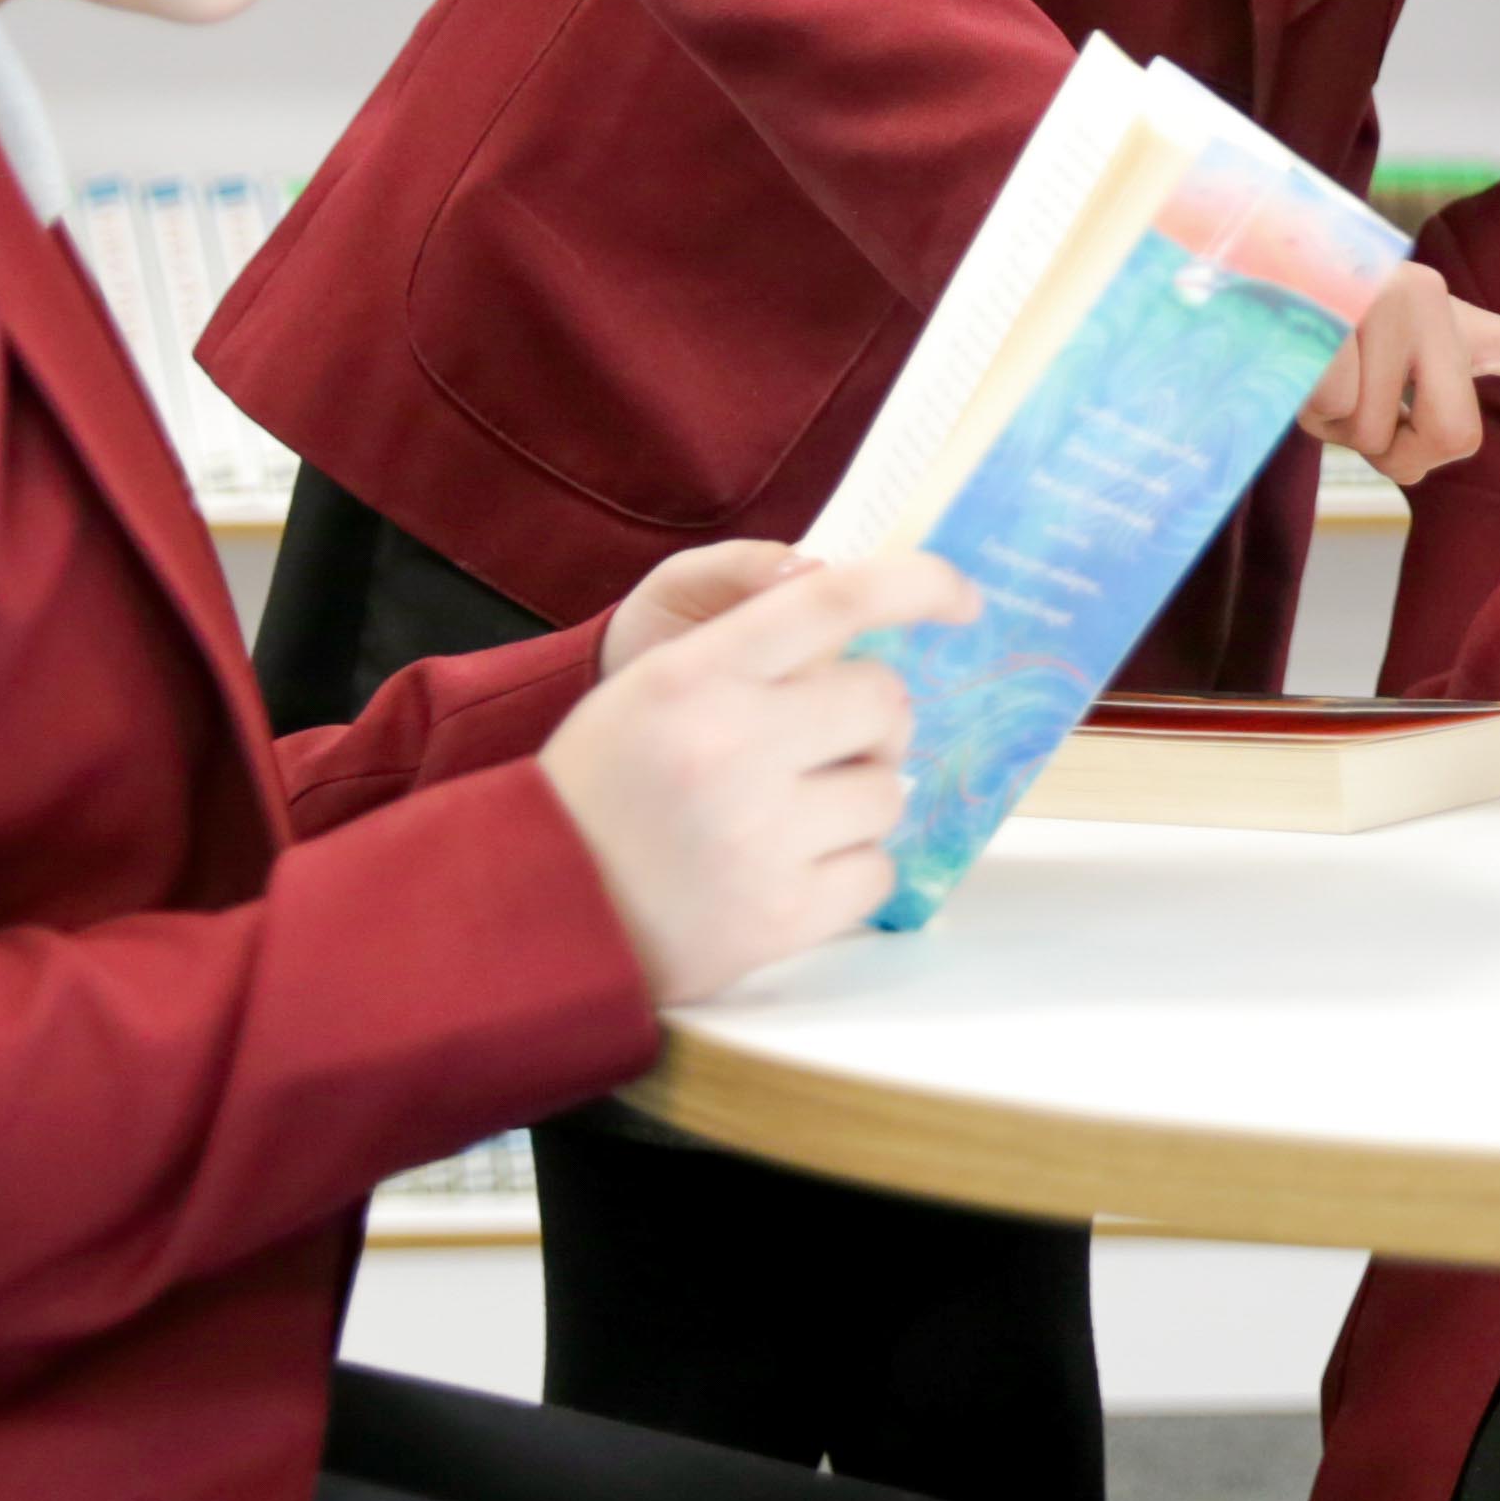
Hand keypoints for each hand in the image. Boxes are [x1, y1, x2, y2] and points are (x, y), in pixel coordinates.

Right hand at [538, 548, 974, 1004]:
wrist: (536, 914)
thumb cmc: (608, 787)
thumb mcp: (652, 688)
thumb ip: (751, 651)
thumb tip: (873, 629)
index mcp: (693, 675)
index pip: (833, 599)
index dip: (917, 585)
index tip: (963, 600)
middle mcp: (729, 745)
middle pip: (882, 702)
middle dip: (869, 725)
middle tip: (823, 750)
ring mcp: (758, 835)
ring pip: (889, 793)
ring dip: (856, 803)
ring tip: (785, 821)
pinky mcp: (781, 915)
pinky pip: (879, 871)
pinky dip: (849, 873)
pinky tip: (788, 874)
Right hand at [1300, 267, 1499, 475]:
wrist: (1241, 257)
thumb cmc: (1312, 325)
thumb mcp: (1372, 363)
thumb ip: (1408, 407)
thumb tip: (1417, 460)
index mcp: (1456, 318)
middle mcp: (1436, 301)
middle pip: (1454, 437)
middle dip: (1406, 456)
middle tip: (1372, 427)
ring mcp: (1391, 302)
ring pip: (1375, 435)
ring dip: (1334, 427)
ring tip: (1317, 371)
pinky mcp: (1342, 311)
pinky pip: (1332, 413)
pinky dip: (1304, 410)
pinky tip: (1294, 361)